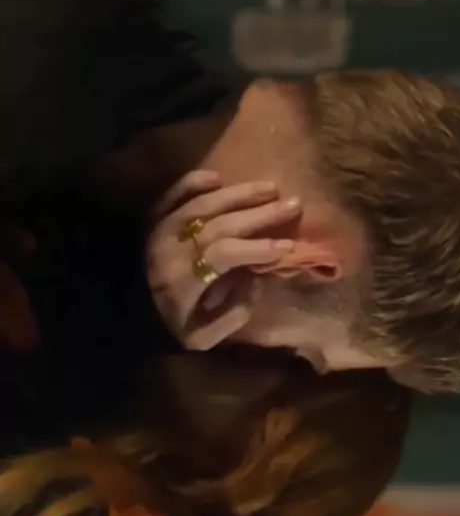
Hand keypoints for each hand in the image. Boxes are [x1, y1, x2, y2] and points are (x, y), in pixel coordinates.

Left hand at [146, 171, 300, 350]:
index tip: (286, 246)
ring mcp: (159, 228)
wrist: (112, 310)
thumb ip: (232, 316)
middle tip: (293, 204)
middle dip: (259, 214)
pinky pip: (172, 194)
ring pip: (203, 204)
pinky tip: (218, 177)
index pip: (224, 255)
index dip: (256, 249)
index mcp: (182, 279)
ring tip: (271, 188)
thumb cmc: (161, 326)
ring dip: (239, 194)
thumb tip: (257, 282)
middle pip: (220, 224)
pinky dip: (193, 182)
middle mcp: (172, 247)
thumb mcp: (197, 338)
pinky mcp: (150, 218)